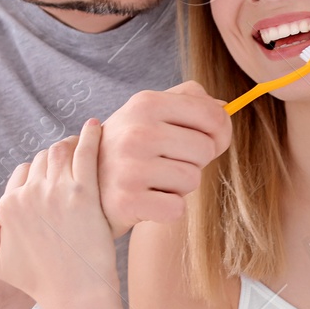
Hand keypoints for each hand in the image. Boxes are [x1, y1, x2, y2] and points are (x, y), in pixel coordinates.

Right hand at [0, 119, 118, 306]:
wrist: (76, 295)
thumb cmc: (39, 281)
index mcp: (8, 206)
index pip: (22, 172)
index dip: (39, 174)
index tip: (55, 176)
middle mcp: (28, 194)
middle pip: (42, 159)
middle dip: (56, 158)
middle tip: (75, 158)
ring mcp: (55, 192)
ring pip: (60, 151)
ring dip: (72, 145)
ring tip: (85, 145)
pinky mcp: (84, 193)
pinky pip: (85, 153)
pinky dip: (91, 136)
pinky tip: (97, 127)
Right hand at [97, 81, 232, 236]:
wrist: (84, 182)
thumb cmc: (129, 145)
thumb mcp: (149, 111)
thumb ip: (189, 100)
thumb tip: (225, 107)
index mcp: (146, 103)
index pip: (213, 116)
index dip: (219, 133)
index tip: (205, 140)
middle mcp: (137, 132)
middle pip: (206, 149)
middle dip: (195, 160)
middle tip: (168, 162)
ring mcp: (130, 167)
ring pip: (193, 179)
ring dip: (180, 185)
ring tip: (155, 179)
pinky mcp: (127, 201)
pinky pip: (177, 208)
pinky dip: (168, 208)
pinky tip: (148, 198)